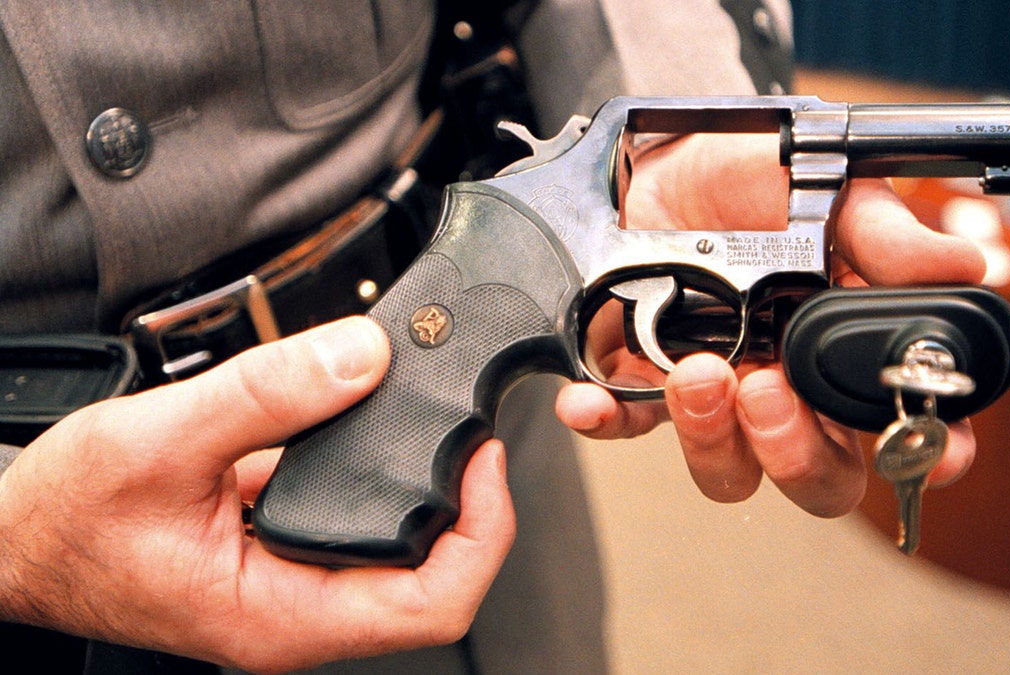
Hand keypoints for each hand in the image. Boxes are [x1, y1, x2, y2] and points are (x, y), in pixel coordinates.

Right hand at [0, 317, 514, 672]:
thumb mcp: (160, 440)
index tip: (484, 461)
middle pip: (433, 581)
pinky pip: (357, 527)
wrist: (16, 538)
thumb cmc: (64, 521)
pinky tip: (378, 433)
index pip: (432, 606)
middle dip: (469, 510)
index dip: (481, 533)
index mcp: (281, 614)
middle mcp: (298, 611)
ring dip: (431, 496)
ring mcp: (292, 586)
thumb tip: (361, 356)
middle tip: (473, 437)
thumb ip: (266, 394)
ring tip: (442, 432)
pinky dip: (382, 481)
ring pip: (400, 556)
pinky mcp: (280, 556)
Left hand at [556, 134, 985, 515]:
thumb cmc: (755, 176)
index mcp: (843, 351)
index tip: (931, 450)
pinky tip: (594, 401)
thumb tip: (963, 264)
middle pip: (815, 477)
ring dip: (712, 438)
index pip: (897, 427)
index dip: (921, 452)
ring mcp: (717, 396)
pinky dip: (608, 421)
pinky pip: (625, 426)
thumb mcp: (823, 187)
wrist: (665, 156)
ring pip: (728, 471)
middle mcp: (788, 391)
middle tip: (768, 391)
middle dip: (795, 454)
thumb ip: (882, 232)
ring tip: (695, 371)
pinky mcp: (643, 384)